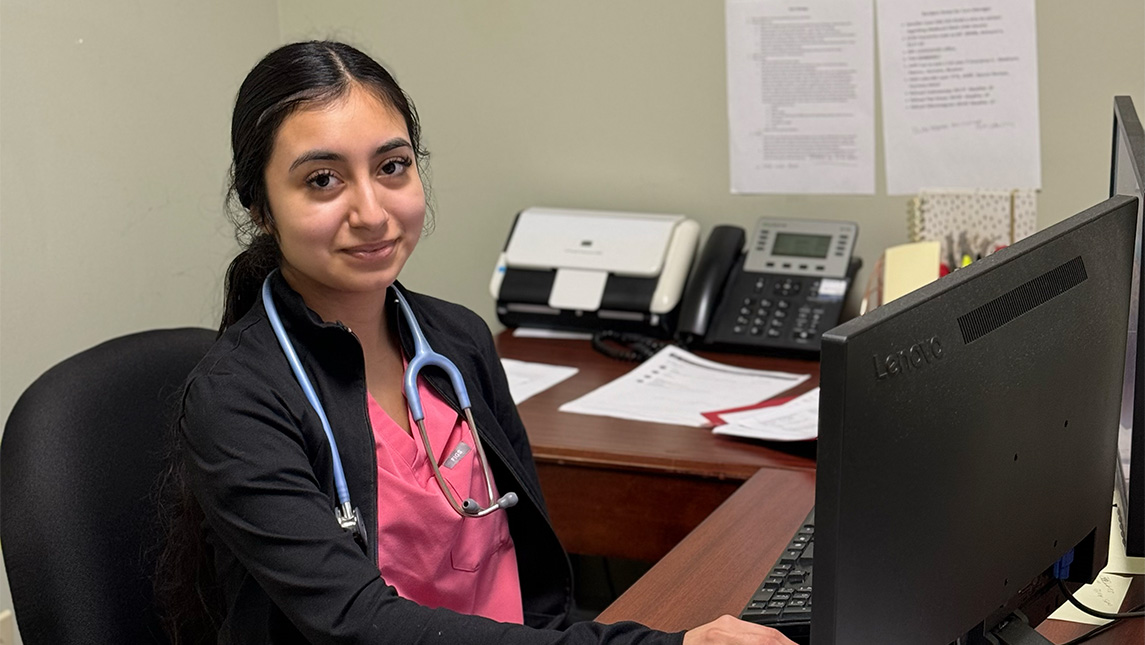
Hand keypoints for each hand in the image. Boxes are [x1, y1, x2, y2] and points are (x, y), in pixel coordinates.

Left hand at [682, 615, 796, 644]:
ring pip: (764, 630)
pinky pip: (755, 628)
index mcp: (722, 638)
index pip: (764, 642)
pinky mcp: (728, 622)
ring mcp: (728, 621)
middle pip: (768, 635)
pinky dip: (768, 639)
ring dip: (781, 641)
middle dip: (787, 644)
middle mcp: (727, 626)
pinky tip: (775, 644)